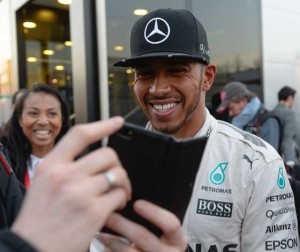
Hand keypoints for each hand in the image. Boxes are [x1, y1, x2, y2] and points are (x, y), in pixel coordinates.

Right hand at [11, 116, 131, 251]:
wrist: (31, 249)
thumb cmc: (38, 218)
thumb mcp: (42, 183)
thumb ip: (65, 166)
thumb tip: (91, 157)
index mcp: (51, 165)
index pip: (80, 134)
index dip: (103, 125)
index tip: (117, 122)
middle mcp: (65, 175)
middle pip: (108, 154)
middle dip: (117, 165)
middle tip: (116, 177)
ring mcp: (80, 193)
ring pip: (118, 173)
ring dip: (123, 183)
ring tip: (118, 193)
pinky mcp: (94, 212)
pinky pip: (119, 195)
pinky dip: (122, 199)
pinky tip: (116, 206)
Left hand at [99, 200, 186, 251]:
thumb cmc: (160, 246)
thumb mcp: (165, 233)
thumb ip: (155, 219)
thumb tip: (132, 200)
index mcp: (177, 240)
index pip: (171, 224)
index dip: (154, 212)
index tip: (137, 203)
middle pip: (144, 237)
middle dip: (123, 224)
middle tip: (109, 214)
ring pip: (129, 251)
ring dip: (112, 240)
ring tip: (100, 231)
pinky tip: (104, 247)